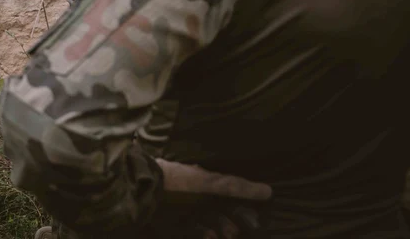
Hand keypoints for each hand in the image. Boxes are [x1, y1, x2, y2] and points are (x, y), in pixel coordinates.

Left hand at [151, 161, 269, 238]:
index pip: (231, 200)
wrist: (144, 188)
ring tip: (225, 234)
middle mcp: (199, 199)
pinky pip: (196, 233)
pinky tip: (209, 236)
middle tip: (234, 231)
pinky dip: (205, 235)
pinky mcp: (177, 225)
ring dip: (221, 231)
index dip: (242, 211)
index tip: (252, 221)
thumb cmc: (179, 180)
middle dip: (231, 225)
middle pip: (222, 215)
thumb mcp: (209, 182)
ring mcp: (187, 212)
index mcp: (207, 186)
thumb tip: (269, 191)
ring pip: (211, 226)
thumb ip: (236, 186)